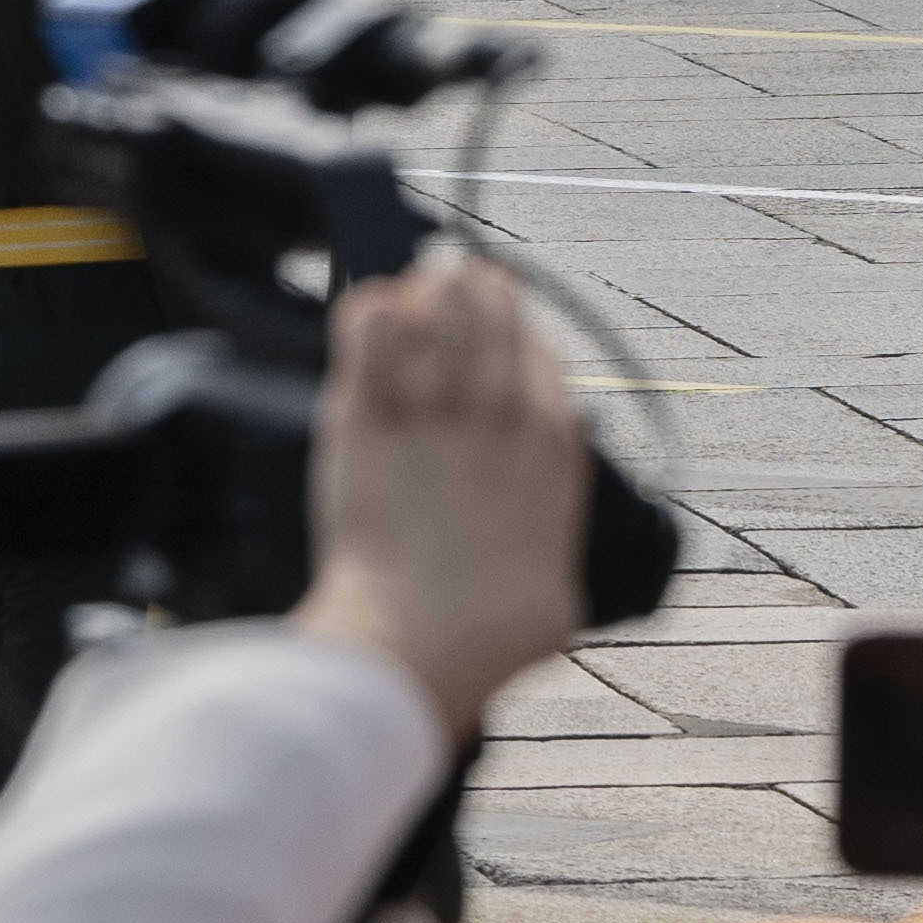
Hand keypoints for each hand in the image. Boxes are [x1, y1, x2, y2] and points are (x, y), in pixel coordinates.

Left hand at [295, 254, 590, 736]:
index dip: (514, 337)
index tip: (490, 337)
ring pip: (440, 306)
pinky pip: (370, 331)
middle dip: (474, 289)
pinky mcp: (366, 418)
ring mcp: (434, 410)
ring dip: (426, 288)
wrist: (420, 638)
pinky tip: (367, 309)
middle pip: (496, 311)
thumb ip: (552, 557)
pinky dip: (369, 310)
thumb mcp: (556, 596)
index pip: (541, 356)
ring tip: (412, 291)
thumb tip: (553, 562)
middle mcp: (501, 415)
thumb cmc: (488, 636)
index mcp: (554, 448)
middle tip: (450, 284)